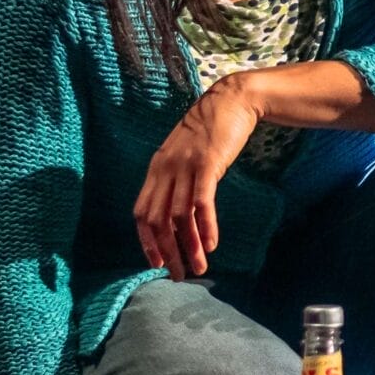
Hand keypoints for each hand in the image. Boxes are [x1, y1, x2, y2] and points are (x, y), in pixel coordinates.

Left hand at [134, 78, 259, 278]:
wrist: (232, 100)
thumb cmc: (212, 128)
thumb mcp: (186, 153)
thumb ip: (178, 176)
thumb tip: (179, 208)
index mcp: (157, 168)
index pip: (142, 212)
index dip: (146, 241)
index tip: (156, 263)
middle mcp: (165, 169)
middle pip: (158, 220)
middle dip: (166, 251)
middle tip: (177, 275)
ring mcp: (185, 166)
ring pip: (179, 217)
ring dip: (189, 246)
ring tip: (199, 268)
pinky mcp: (207, 164)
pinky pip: (201, 203)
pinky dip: (205, 227)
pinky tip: (211, 245)